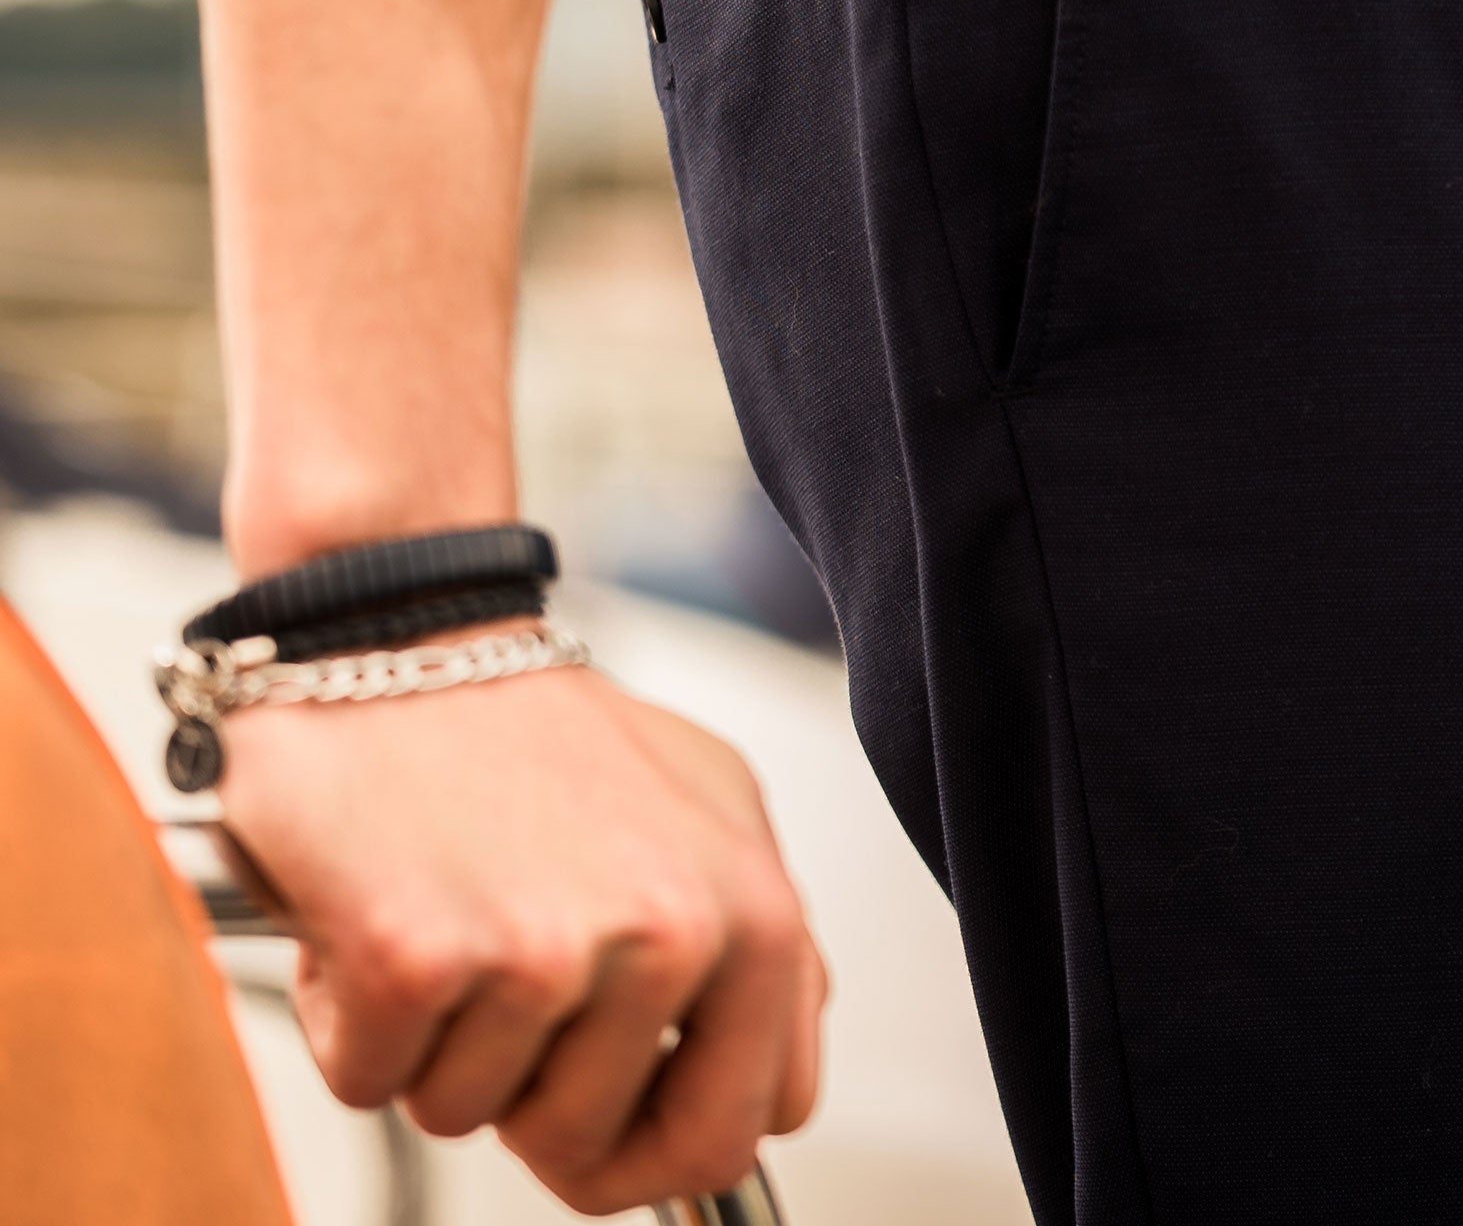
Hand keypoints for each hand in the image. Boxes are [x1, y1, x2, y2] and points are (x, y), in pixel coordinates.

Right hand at [217, 660, 824, 1212]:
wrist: (401, 644)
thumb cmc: (546, 736)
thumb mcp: (712, 817)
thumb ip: (765, 952)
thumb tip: (778, 1093)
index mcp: (752, 910)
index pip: (737, 1132)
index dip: (655, 1146)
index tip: (607, 1113)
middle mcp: (666, 933)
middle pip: (590, 1148)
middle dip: (530, 1103)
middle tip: (504, 984)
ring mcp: (543, 949)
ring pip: (469, 1114)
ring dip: (439, 1043)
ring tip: (450, 912)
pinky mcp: (417, 958)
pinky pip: (372, 1083)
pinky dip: (355, 1022)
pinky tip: (377, 912)